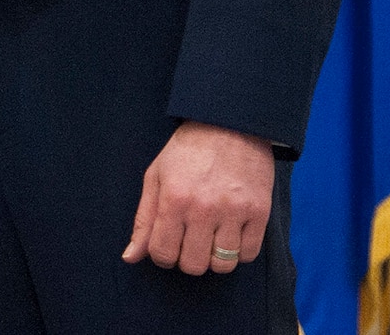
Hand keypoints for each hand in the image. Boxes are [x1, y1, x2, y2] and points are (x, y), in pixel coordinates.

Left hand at [122, 120, 273, 274]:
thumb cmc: (187, 151)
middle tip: (189, 241)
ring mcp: (234, 212)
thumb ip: (143, 220)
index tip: (167, 246)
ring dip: (214, 258)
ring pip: (223, 264)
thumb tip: (130, 257)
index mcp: (173, 199)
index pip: (162, 253)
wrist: (228, 124)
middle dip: (187, 259)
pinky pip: (249, 254)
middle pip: (193, 265)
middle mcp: (203, 208)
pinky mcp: (260, 212)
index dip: (162, 256)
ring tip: (210, 238)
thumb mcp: (156, 177)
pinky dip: (239, 252)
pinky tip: (230, 234)